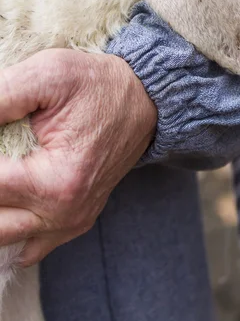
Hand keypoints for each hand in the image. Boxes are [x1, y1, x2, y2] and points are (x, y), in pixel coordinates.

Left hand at [0, 49, 156, 265]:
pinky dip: (11, 225)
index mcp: (56, 182)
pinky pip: (29, 245)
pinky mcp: (76, 221)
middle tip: (1, 151)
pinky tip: (9, 201)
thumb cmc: (98, 85)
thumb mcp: (49, 75)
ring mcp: (71, 222)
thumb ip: (1, 96)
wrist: (144, 98)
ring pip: (5, 239)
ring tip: (6, 171)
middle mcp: (64, 213)